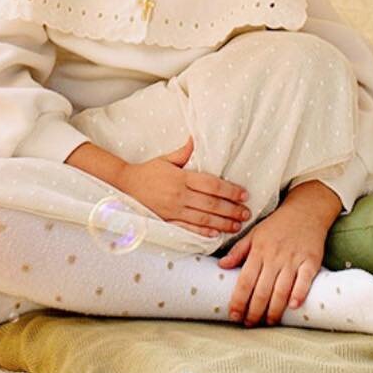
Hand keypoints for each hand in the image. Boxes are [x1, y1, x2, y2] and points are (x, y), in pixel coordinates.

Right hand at [119, 136, 250, 235]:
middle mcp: (179, 195)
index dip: (230, 190)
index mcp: (181, 178)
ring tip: (237, 225)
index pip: (211, 185)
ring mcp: (173, 211)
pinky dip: (203, 232)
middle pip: (211, 204)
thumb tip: (198, 138)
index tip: (244, 194)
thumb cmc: (149, 170)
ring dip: (223, 223)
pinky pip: (188, 229)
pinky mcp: (167, 221)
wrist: (126, 185)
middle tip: (247, 213)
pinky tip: (215, 234)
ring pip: (203, 218)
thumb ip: (185, 152)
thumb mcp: (167, 159)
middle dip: (231, 209)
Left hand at [216, 180, 342, 324]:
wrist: (306, 210)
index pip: (244, 280)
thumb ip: (238, 251)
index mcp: (258, 250)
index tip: (233, 315)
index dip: (238, 300)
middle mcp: (274, 256)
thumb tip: (221, 266)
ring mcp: (293, 259)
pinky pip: (304, 280)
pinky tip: (293, 306)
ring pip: (281, 289)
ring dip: (274, 309)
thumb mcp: (254, 233)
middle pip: (262, 289)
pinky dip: (299, 293)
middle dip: (254, 310)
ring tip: (268, 322)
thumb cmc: (278, 224)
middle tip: (249, 324)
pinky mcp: (311, 261)